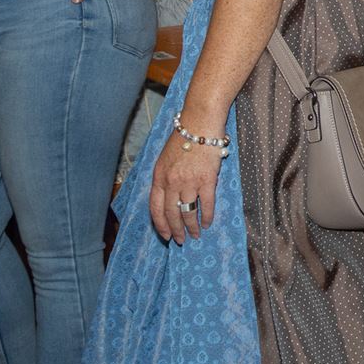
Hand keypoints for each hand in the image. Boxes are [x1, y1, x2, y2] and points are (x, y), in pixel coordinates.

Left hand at [149, 123, 221, 241]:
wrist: (200, 122)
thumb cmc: (183, 137)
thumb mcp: (165, 158)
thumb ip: (165, 178)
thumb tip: (169, 198)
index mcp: (159, 177)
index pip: (155, 208)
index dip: (160, 225)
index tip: (164, 235)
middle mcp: (172, 182)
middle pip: (171, 214)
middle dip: (176, 231)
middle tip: (180, 241)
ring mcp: (189, 182)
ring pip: (188, 212)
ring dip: (192, 227)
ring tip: (195, 235)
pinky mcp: (207, 179)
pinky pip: (206, 204)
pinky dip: (208, 216)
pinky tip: (208, 223)